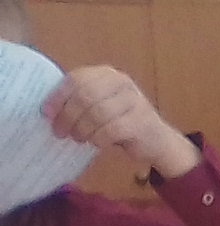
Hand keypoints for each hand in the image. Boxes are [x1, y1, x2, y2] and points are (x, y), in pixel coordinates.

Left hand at [41, 66, 200, 178]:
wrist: (158, 141)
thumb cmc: (123, 122)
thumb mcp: (101, 105)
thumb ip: (81, 101)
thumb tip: (49, 110)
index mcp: (107, 74)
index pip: (76, 79)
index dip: (58, 97)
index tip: (46, 113)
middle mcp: (122, 83)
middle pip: (85, 96)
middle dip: (68, 116)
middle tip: (60, 132)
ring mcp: (134, 101)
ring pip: (97, 113)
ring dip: (82, 129)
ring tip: (78, 138)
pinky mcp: (141, 122)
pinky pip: (111, 130)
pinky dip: (98, 138)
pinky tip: (96, 143)